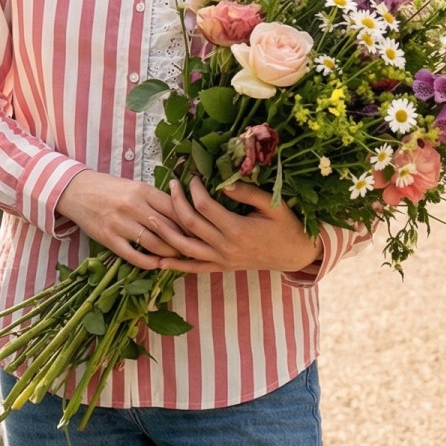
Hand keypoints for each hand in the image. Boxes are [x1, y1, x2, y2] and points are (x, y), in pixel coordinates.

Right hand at [55, 168, 196, 270]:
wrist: (76, 191)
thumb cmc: (110, 189)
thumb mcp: (134, 187)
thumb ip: (156, 199)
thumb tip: (184, 213)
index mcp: (142, 191)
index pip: (175, 208)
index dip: (191, 222)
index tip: (201, 231)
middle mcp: (133, 206)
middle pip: (168, 228)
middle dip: (184, 241)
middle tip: (195, 249)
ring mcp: (120, 223)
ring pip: (155, 244)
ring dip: (170, 253)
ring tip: (178, 258)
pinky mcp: (109, 238)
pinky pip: (134, 255)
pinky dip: (149, 263)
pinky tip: (157, 264)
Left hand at [142, 176, 321, 276]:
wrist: (295, 254)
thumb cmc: (286, 226)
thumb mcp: (273, 205)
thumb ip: (247, 194)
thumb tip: (222, 183)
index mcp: (237, 229)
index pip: (205, 206)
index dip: (194, 189)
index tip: (193, 177)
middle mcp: (225, 247)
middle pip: (190, 223)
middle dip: (176, 202)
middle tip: (171, 185)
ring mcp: (222, 260)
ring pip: (185, 247)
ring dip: (166, 232)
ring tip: (150, 217)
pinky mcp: (222, 267)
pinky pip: (195, 268)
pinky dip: (176, 266)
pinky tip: (159, 261)